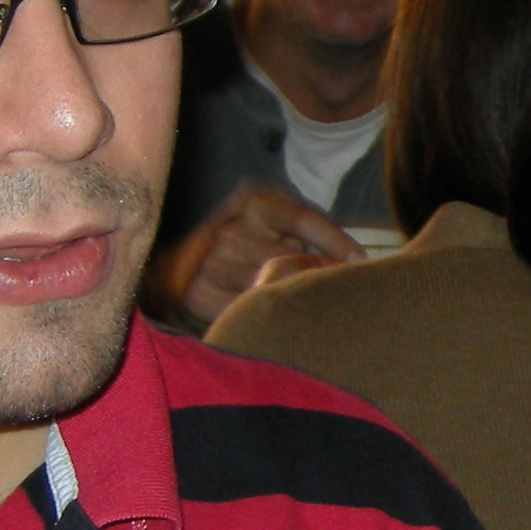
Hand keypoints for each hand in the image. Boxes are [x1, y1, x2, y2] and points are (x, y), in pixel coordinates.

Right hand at [150, 183, 361, 327]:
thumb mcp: (267, 229)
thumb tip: (354, 261)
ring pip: (273, 287)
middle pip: (293, 257)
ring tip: (316, 316)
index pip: (304, 219)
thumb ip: (300, 236)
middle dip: (320, 279)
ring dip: (298, 303)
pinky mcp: (198, 292)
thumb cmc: (234, 255)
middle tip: (344, 298)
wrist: (169, 277)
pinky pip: (247, 311)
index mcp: (252, 203)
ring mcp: (213, 260)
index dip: (337, 242)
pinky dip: (267, 320)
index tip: (361, 262)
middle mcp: (231, 228)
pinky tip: (278, 327)